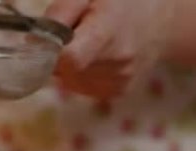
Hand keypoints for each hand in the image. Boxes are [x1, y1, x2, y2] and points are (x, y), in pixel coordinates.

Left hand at [46, 0, 172, 99]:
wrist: (163, 19)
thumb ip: (60, 13)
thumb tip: (32, 43)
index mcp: (107, 34)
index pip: (68, 60)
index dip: (51, 53)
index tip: (51, 40)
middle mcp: (116, 64)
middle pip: (66, 71)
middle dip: (60, 54)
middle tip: (76, 33)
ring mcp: (119, 81)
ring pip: (71, 81)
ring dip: (71, 65)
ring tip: (91, 42)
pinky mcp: (118, 92)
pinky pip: (84, 86)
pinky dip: (82, 73)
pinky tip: (98, 55)